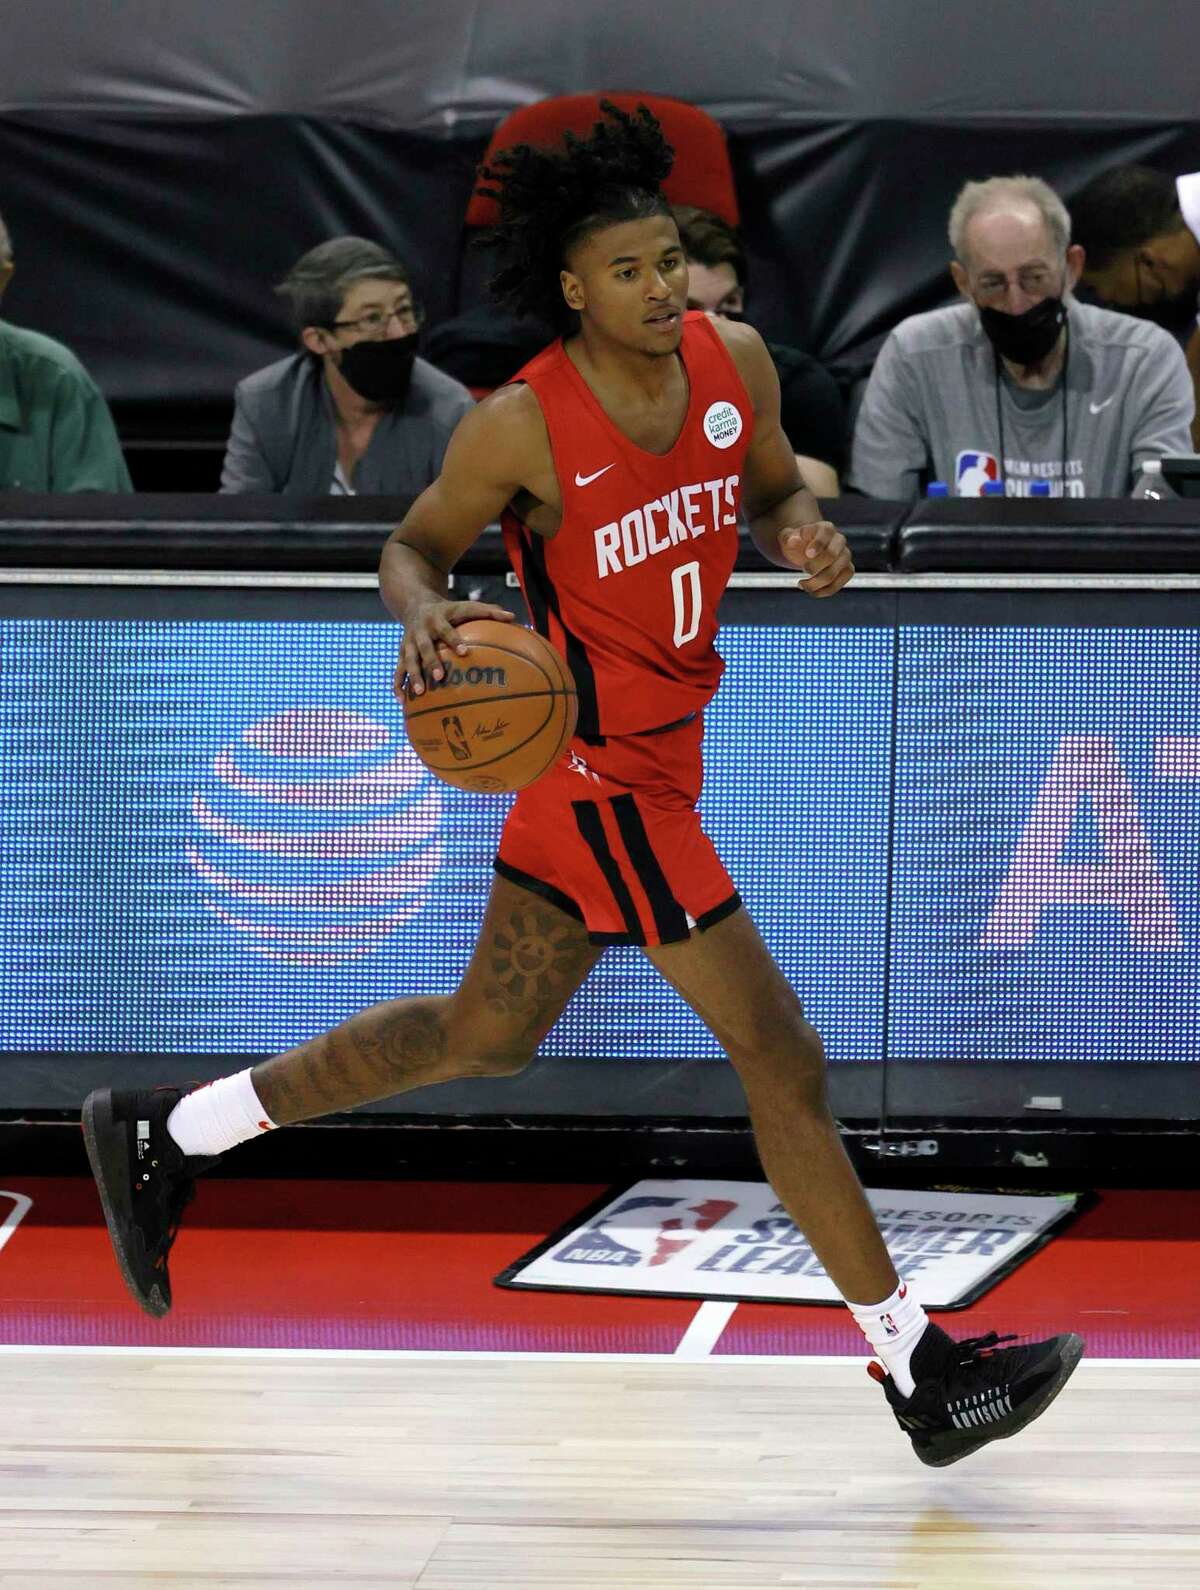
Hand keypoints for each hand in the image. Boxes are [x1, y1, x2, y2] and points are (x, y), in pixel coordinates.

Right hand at [395, 599, 514, 697]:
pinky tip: (402, 701)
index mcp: (438, 618)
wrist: (415, 604)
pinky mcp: (401, 651)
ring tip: (419, 693)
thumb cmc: (448, 611)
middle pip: (424, 646)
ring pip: (408, 659)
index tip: (465, 652)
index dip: (454, 640)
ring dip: (412, 676)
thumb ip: (488, 611)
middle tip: (440, 677)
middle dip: (431, 661)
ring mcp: (409, 641)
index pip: (446, 629)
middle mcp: (421, 629)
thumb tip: (513, 617)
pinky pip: (397, 670)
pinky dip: (398, 684)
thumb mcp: (465, 606)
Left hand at [778, 521, 854, 596]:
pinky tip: (811, 592)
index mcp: (825, 528)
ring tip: (801, 584)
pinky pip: (841, 582)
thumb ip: (788, 537)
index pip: (825, 533)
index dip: (818, 544)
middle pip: (832, 554)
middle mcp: (839, 540)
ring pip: (837, 572)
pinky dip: (825, 591)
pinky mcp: (847, 570)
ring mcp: (845, 556)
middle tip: (803, 569)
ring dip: (817, 582)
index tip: (807, 554)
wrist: (806, 551)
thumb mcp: (788, 537)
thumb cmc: (797, 542)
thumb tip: (793, 541)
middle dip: (815, 566)